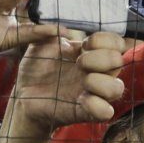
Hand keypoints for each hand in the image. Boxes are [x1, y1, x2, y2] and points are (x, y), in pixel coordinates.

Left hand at [0, 31, 126, 142]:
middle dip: (100, 59)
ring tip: (83, 82)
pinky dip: (96, 105)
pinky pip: (106, 112)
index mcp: (92, 54)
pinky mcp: (88, 112)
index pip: (116, 43)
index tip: (85, 44)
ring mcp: (95, 94)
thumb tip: (62, 30)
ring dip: (101, 82)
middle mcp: (98, 73)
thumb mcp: (38, 46)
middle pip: (119, 62)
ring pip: (117, 88)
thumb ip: (48, 34)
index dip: (105, 41)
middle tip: (79, 63)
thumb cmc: (36, 70)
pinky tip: (81, 100)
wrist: (24, 95)